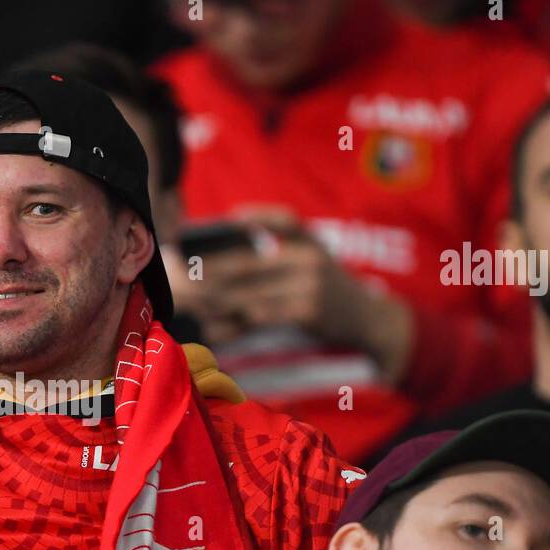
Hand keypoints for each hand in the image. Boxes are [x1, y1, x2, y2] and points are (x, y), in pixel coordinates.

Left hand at [195, 207, 412, 376]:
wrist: (368, 318)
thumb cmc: (329, 284)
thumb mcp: (314, 250)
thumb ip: (280, 233)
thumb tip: (233, 221)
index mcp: (304, 237)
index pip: (263, 225)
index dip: (235, 228)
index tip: (196, 238)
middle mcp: (306, 256)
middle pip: (244, 265)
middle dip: (209, 274)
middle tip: (180, 281)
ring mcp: (308, 284)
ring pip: (249, 293)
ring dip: (216, 303)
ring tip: (190, 306)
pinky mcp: (307, 311)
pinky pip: (260, 317)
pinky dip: (235, 324)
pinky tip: (215, 328)